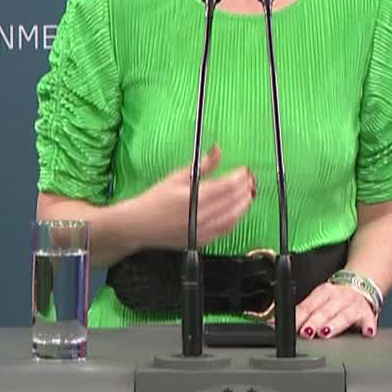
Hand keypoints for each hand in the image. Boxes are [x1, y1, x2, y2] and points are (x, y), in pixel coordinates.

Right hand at [132, 145, 255, 250]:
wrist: (140, 225)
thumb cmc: (156, 199)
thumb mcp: (177, 177)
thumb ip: (202, 165)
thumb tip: (218, 150)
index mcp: (192, 197)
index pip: (225, 186)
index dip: (239, 178)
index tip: (245, 170)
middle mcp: (198, 216)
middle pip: (231, 202)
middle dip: (244, 189)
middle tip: (251, 180)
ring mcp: (201, 231)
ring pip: (232, 218)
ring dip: (244, 204)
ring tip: (249, 193)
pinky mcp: (201, 241)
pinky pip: (225, 230)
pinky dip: (235, 219)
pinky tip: (238, 210)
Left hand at [291, 280, 377, 339]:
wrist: (361, 286)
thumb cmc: (334, 299)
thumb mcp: (317, 300)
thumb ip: (300, 313)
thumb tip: (274, 324)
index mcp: (323, 292)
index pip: (308, 305)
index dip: (299, 317)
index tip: (292, 327)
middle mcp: (338, 297)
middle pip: (324, 310)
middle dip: (314, 321)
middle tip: (306, 332)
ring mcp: (353, 305)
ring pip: (343, 315)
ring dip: (334, 324)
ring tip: (325, 333)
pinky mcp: (368, 315)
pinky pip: (369, 321)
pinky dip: (368, 327)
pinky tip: (366, 333)